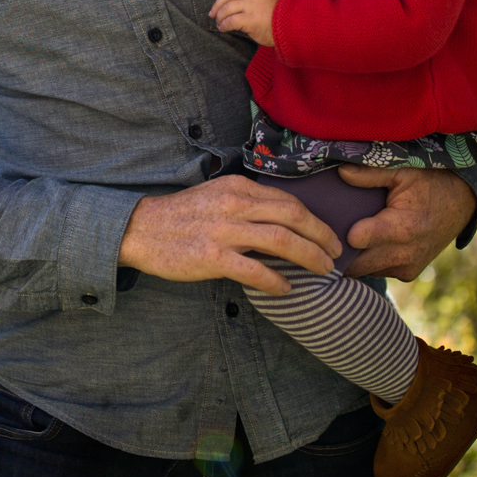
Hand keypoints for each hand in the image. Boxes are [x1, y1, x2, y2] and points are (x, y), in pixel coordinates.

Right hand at [119, 175, 341, 294]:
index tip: (327, 234)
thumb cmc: (179, 216)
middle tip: (336, 253)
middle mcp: (234, 205)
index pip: (287, 200)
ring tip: (323, 270)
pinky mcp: (212, 257)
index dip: (314, 219)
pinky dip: (276, 280)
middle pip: (293, 217)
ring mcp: (223, 231)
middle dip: (321, 236)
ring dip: (309, 257)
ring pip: (281, 241)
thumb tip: (280, 220)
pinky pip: (254, 270)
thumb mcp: (215, 196)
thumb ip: (245, 202)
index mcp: (237, 187)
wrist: (139, 229)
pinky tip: (286, 289)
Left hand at [209, 0, 277, 46]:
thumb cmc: (281, 15)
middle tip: (213, 13)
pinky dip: (224, 26)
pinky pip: (230, 22)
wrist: (291, 24)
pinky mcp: (248, 19)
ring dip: (220, 17)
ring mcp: (249, 6)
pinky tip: (223, 29)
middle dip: (217, 5)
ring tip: (219, 24)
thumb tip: (240, 7)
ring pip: (226, 9)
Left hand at [341, 165, 475, 280]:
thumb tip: (341, 170)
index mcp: (402, 228)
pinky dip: (368, 261)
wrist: (461, 203)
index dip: (339, 232)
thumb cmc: (430, 183)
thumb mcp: (403, 170)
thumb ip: (371, 173)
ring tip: (339, 237)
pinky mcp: (408, 274)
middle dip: (338, 251)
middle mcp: (405, 254)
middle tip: (322, 234)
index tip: (328, 222)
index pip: (357, 240)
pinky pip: (377, 272)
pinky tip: (361, 244)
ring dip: (352, 258)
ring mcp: (407, 267)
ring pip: (364, 271)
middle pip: (355, 263)